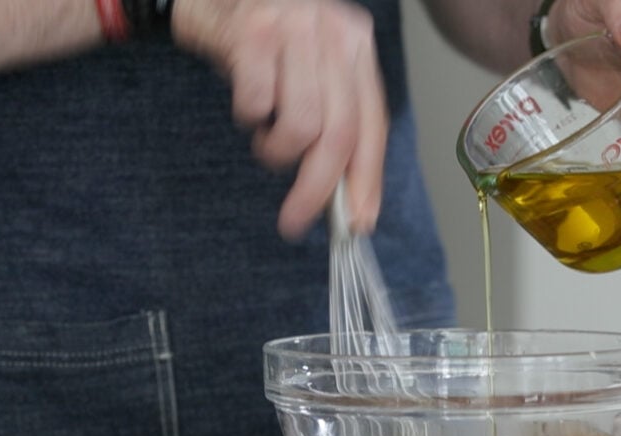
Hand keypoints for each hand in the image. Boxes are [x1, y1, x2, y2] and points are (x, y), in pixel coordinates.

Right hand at [172, 0, 386, 238]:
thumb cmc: (264, 31)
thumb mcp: (312, 61)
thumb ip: (333, 111)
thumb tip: (342, 186)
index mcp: (356, 46)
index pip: (373, 124)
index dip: (368, 179)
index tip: (358, 220)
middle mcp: (334, 35)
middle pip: (341, 134)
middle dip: (318, 189)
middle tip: (295, 220)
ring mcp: (296, 31)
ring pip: (303, 126)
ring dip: (278, 151)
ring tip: (266, 140)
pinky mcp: (254, 34)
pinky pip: (257, 105)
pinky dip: (249, 117)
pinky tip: (247, 105)